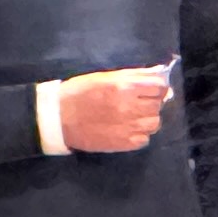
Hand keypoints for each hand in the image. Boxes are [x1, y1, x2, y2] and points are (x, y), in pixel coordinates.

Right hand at [56, 66, 170, 152]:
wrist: (58, 118)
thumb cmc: (79, 92)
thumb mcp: (104, 76)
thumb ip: (133, 75)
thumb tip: (157, 72)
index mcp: (124, 87)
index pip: (159, 87)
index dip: (157, 87)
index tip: (151, 89)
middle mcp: (130, 107)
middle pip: (157, 105)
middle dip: (150, 102)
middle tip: (137, 103)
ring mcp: (128, 127)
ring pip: (154, 123)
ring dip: (147, 119)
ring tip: (132, 117)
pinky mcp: (124, 144)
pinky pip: (144, 139)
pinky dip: (139, 134)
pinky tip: (126, 129)